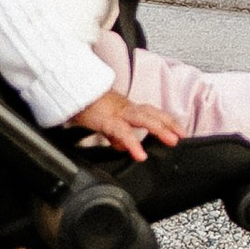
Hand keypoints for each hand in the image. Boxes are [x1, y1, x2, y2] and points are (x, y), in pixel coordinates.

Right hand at [68, 87, 185, 160]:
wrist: (67, 95)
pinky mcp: (104, 119)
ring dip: (158, 128)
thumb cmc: (85, 106)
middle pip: (151, 112)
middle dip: (168, 123)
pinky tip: (139, 154)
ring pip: (142, 117)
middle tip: (182, 135)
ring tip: (170, 140)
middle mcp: (124, 108)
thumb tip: (126, 147)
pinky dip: (132, 143)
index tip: (180, 130)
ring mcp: (115, 112)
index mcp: (125, 109)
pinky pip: (121, 132)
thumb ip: (117, 136)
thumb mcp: (104, 124)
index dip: (167, 120)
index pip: (151, 112)